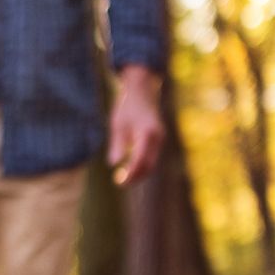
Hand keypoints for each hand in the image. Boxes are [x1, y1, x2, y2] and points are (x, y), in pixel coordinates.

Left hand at [108, 66, 163, 185]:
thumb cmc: (127, 106)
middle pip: (149, 165)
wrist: (142, 91)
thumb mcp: (118, 124)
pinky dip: (143, 165)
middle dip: (136, 177)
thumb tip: (114, 164)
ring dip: (140, 172)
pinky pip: (152, 156)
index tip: (121, 182)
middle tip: (121, 184)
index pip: (140, 159)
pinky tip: (131, 168)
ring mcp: (161, 138)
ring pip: (152, 162)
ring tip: (124, 178)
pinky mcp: (159, 139)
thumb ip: (117, 144)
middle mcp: (157, 137)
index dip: (131, 173)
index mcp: (147, 133)